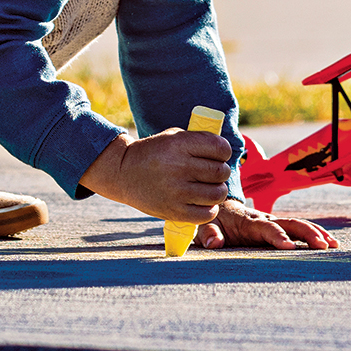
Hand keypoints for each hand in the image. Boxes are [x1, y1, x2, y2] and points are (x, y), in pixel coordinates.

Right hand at [77, 126, 234, 222]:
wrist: (124, 173)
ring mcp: (176, 191)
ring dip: (218, 191)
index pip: (220, 148)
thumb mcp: (173, 136)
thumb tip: (226, 151)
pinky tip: (204, 203)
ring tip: (210, 189)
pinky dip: (210, 209)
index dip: (224, 152)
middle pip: (221, 172)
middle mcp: (179, 167)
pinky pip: (206, 214)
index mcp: (180, 144)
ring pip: (217, 194)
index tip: (219, 155)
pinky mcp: (173, 211)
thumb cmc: (155, 153)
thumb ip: (198, 141)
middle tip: (214, 173)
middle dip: (222, 172)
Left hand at [197, 200, 337, 249]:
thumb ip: (208, 233)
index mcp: (249, 221)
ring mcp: (273, 222)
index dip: (278, 236)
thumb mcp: (205, 226)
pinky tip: (330, 243)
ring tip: (334, 245)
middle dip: (307, 234)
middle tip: (323, 246)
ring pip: (299, 225)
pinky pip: (299, 229)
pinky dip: (315, 233)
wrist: (218, 206)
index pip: (267, 228)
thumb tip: (214, 244)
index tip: (288, 247)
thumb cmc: (212, 219)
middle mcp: (265, 219)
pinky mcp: (278, 227)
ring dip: (316, 233)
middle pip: (291, 224)